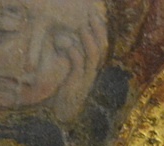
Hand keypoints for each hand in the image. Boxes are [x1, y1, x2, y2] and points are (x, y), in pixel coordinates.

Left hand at [48, 2, 106, 121]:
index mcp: (92, 66)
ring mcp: (87, 77)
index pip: (102, 44)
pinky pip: (78, 63)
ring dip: (87, 39)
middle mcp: (93, 71)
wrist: (62, 112)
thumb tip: (64, 37)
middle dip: (98, 30)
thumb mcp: (68, 70)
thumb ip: (70, 56)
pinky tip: (64, 43)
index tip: (96, 15)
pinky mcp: (77, 82)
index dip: (100, 30)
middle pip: (102, 46)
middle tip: (93, 15)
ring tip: (82, 27)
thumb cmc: (62, 90)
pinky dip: (72, 51)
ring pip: (93, 54)